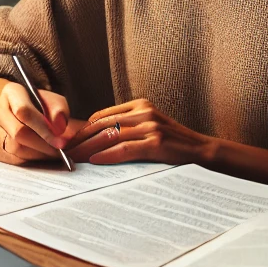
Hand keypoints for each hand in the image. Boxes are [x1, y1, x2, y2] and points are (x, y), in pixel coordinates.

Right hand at [0, 82, 80, 165]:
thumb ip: (59, 110)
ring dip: (38, 154)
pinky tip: (42, 155)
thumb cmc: (38, 105)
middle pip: (18, 132)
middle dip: (43, 144)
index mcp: (11, 92)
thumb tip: (59, 126)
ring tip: (54, 153)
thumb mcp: (52, 101)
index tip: (61, 140)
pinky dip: (31, 159)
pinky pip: (12, 159)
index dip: (43, 128)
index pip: (23, 111)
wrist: (18, 112)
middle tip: (60, 151)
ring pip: (15, 148)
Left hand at [65, 98, 211, 165]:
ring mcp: (151, 126)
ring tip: (74, 159)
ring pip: (110, 136)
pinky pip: (125, 149)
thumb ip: (129, 128)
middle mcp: (144, 112)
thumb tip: (97, 142)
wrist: (202, 151)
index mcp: (141, 105)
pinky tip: (94, 160)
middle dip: (81, 139)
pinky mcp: (156, 143)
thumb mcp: (151, 127)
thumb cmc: (174, 143)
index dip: (84, 129)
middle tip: (65, 151)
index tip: (70, 141)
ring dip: (88, 148)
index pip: (103, 115)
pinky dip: (107, 155)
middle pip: (103, 125)